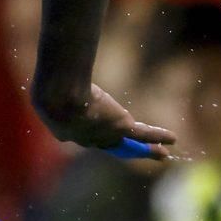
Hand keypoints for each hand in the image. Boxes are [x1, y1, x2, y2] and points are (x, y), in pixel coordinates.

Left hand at [39, 84, 175, 159]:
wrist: (60, 97)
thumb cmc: (50, 87)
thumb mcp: (48, 85)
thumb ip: (54, 83)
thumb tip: (52, 66)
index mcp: (65, 129)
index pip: (82, 131)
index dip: (90, 129)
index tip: (95, 127)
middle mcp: (87, 138)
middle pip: (108, 144)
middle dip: (120, 147)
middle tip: (131, 150)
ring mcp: (105, 135)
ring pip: (128, 144)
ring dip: (147, 150)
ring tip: (162, 154)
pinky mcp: (121, 127)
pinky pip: (143, 135)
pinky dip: (158, 138)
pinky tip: (172, 140)